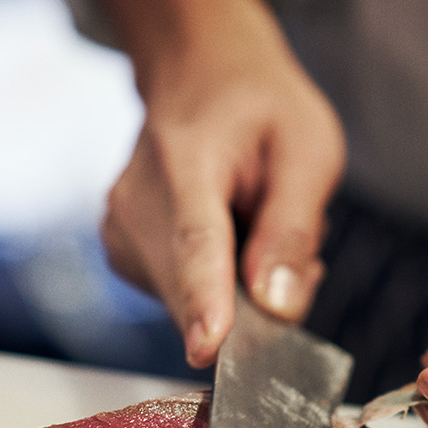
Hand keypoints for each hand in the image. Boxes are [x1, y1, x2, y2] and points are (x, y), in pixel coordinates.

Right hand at [101, 0, 344, 366]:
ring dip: (237, 292)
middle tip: (297, 254)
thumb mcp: (308, 149)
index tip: (208, 349)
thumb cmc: (259, 108)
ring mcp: (119, 228)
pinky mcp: (121, 252)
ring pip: (188, 304)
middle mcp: (137, 198)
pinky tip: (231, 243)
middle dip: (254, 300)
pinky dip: (215, 289)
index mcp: (188, 160)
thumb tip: (278, 308)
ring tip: (259, 229)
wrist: (199, 77)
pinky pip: (179, 299)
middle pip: (193, 290)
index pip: (196, 241)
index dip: (205, 300)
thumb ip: (294, 230)